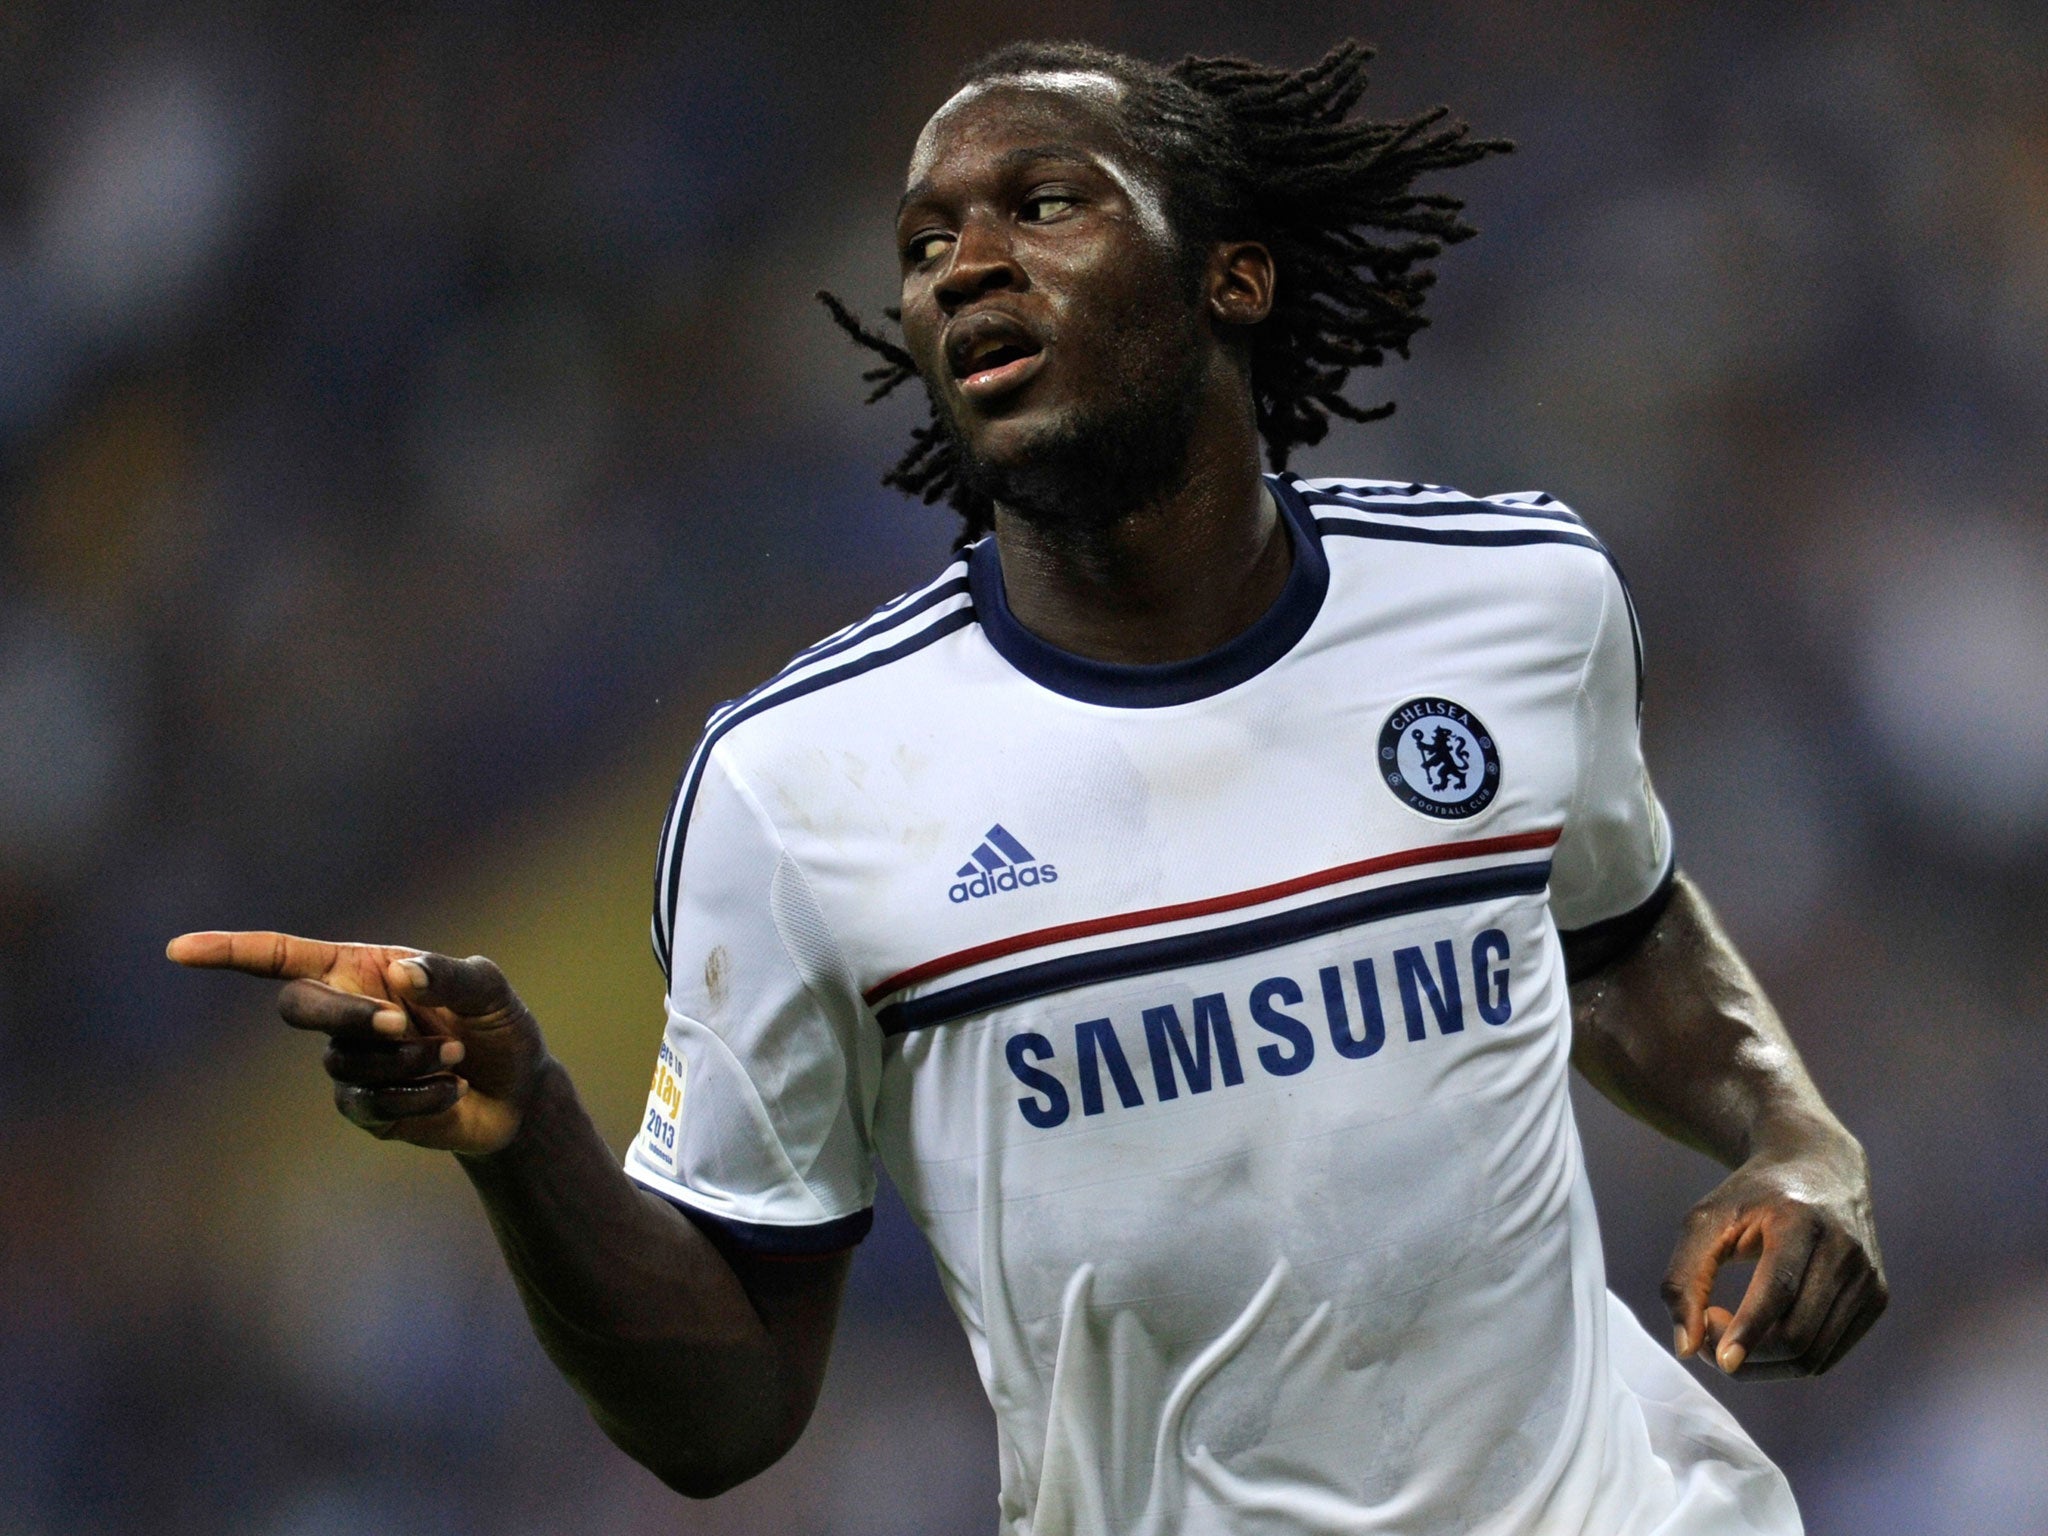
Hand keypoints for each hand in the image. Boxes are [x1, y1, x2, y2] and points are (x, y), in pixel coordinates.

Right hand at [167, 931, 545, 1153]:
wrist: (517, 1091)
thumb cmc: (498, 1025)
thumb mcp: (489, 990)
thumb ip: (450, 974)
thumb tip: (398, 974)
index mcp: (361, 969)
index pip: (281, 957)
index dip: (229, 952)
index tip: (177, 950)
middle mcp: (345, 1011)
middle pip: (296, 1007)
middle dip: (343, 1015)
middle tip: (401, 1023)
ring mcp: (349, 1063)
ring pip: (344, 1060)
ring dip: (408, 1059)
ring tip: (454, 1055)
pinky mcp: (364, 1109)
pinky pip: (371, 1103)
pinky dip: (420, 1094)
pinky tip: (453, 1089)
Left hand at [1662, 1128, 1887, 1378]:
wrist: (1819, 1167)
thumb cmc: (1751, 1197)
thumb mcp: (1706, 1221)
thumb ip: (1684, 1279)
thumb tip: (1686, 1349)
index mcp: (1801, 1220)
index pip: (1779, 1289)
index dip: (1749, 1329)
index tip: (1719, 1360)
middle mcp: (1845, 1250)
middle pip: (1797, 1334)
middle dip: (1746, 1351)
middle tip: (1706, 1331)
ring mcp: (1868, 1277)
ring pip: (1813, 1355)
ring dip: (1762, 1363)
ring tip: (1728, 1332)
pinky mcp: (1877, 1298)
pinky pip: (1827, 1355)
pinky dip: (1787, 1359)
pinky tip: (1762, 1331)